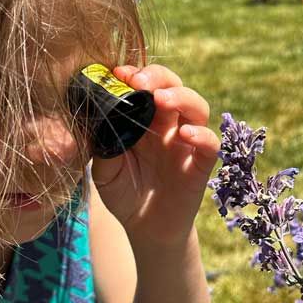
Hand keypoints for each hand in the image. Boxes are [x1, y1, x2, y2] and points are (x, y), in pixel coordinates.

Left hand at [91, 64, 219, 246]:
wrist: (144, 229)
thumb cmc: (124, 193)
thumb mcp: (103, 168)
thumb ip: (100, 143)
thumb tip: (91, 117)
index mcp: (143, 119)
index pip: (146, 86)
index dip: (136, 74)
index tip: (119, 74)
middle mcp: (168, 125)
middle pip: (173, 86)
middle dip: (159, 78)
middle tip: (140, 83)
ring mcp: (186, 143)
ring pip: (197, 106)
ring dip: (182, 97)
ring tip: (162, 100)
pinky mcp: (200, 164)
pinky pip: (210, 143)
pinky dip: (201, 134)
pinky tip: (185, 134)